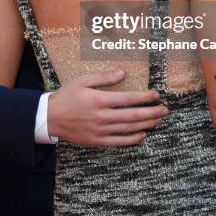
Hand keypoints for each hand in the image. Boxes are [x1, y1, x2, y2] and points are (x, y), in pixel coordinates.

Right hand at [47, 70, 168, 145]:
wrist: (50, 118)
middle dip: (152, 112)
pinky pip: (119, 142)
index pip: (128, 99)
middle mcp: (102, 116)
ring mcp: (100, 131)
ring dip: (146, 124)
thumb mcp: (83, 80)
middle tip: (165, 109)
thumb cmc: (67, 96)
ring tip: (159, 120)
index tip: (156, 94)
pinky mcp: (97, 141)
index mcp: (99, 100)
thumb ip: (104, 78)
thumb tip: (123, 73)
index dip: (144, 97)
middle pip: (133, 116)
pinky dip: (133, 139)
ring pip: (129, 129)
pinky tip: (143, 134)